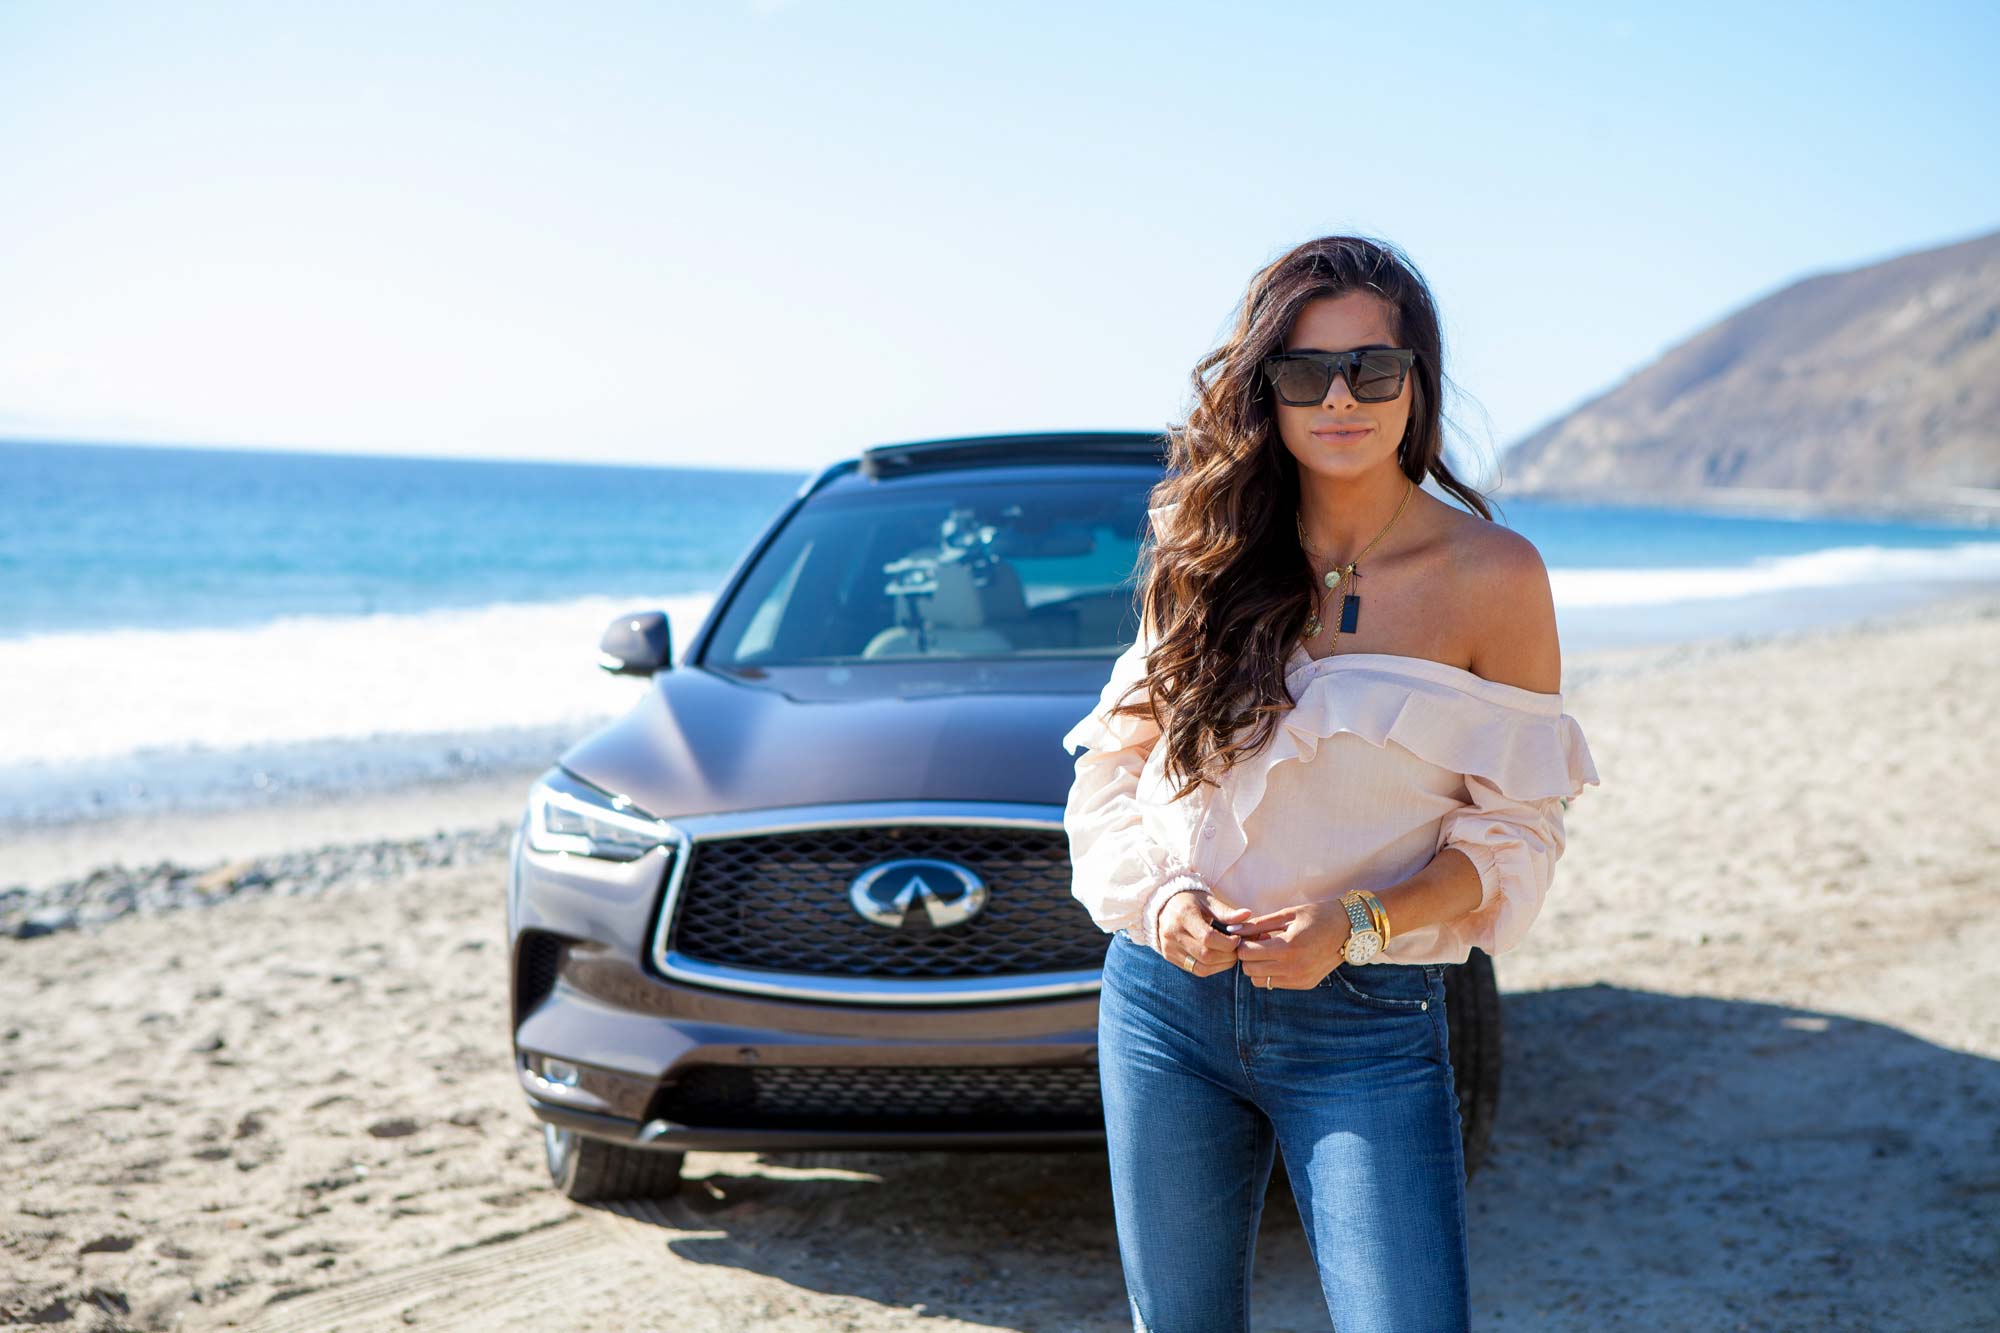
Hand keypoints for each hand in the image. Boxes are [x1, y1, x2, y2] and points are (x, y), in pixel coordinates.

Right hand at [1154, 886, 1254, 977]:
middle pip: (1206, 955)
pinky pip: (1195, 970)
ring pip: (1201, 967)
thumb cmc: (1190, 901)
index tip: (1238, 939)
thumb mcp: (1208, 901)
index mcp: (1184, 915)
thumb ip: (1226, 912)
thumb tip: (1246, 915)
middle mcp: (1173, 933)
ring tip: (1229, 954)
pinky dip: (1211, 967)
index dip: (1228, 943)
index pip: (1208, 937)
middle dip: (1228, 956)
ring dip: (1221, 964)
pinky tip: (1218, 958)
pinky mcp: (1170, 956)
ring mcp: (1169, 947)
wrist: (1163, 906)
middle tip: (1237, 949)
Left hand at [1225, 899, 1353, 989]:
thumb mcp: (1287, 914)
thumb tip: (1233, 929)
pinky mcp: (1304, 985)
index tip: (1253, 933)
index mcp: (1287, 947)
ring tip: (1271, 950)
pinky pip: (1276, 984)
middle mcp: (1293, 968)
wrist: (1350, 930)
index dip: (1243, 942)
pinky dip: (1272, 972)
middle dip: (1248, 955)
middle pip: (1249, 969)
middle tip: (1260, 941)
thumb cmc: (1318, 916)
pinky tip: (1283, 958)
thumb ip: (1258, 924)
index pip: (1246, 953)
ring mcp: (1299, 979)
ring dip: (1259, 966)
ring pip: (1260, 981)